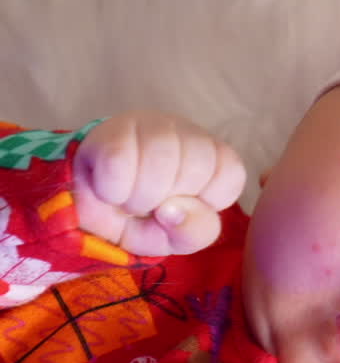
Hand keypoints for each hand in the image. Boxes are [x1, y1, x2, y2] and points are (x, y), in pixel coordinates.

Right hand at [73, 111, 246, 255]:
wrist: (87, 211)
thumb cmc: (143, 219)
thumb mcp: (176, 237)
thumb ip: (194, 231)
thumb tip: (173, 211)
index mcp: (210, 157)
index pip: (230, 173)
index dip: (206, 201)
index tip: (181, 207)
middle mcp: (184, 133)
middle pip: (196, 165)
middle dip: (169, 200)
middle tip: (150, 206)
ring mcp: (148, 125)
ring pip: (160, 159)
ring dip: (139, 197)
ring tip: (128, 200)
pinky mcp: (109, 130)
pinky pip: (119, 162)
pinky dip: (112, 190)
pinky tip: (108, 189)